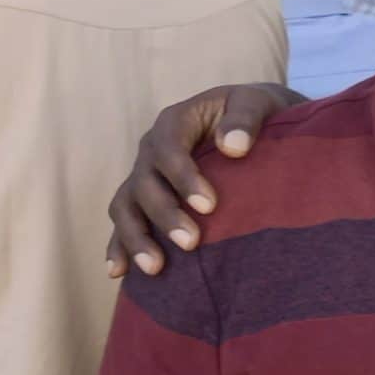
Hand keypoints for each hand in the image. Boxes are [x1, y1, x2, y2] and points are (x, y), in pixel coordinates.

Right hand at [105, 85, 300, 278]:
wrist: (253, 122)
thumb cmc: (255, 111)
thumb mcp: (256, 102)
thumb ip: (245, 117)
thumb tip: (233, 146)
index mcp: (173, 122)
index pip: (168, 150)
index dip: (183, 177)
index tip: (209, 206)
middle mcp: (151, 150)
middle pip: (145, 184)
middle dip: (165, 215)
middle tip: (191, 242)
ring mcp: (144, 176)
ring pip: (126, 207)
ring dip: (136, 238)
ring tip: (155, 267)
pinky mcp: (145, 200)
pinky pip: (125, 223)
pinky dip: (119, 247)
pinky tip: (118, 271)